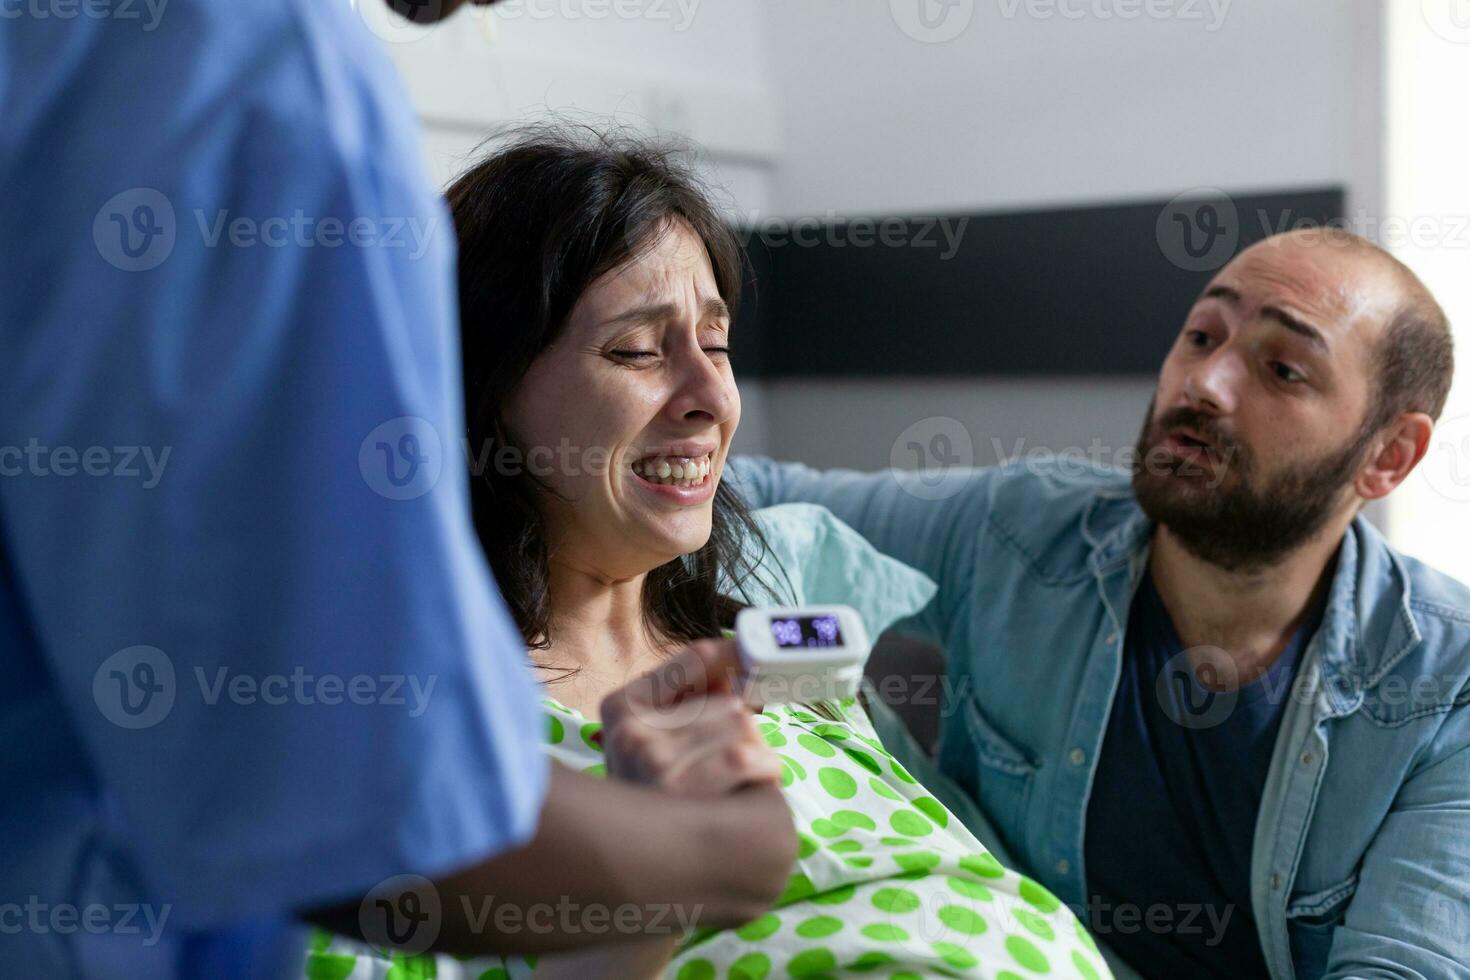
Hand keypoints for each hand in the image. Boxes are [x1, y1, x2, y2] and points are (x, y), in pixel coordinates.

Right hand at [600, 638, 781, 796]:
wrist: (642, 870)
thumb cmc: (658, 801)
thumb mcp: (657, 743)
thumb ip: (694, 700)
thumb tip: (737, 667)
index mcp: (623, 707)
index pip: (694, 659)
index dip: (733, 657)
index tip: (752, 660)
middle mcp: (631, 729)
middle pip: (728, 700)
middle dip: (744, 732)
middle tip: (733, 765)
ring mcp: (653, 758)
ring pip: (742, 725)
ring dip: (756, 754)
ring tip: (738, 782)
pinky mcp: (682, 786)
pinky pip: (747, 755)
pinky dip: (763, 771)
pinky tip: (751, 787)